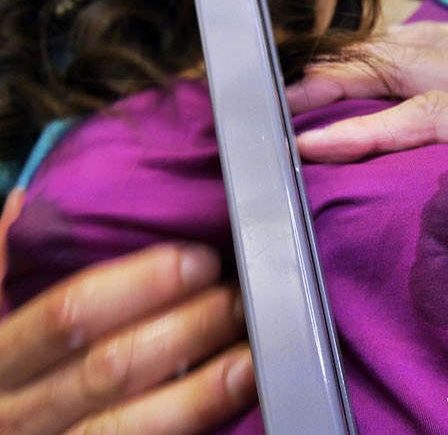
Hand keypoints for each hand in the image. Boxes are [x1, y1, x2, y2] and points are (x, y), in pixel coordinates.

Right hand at [0, 235, 254, 433]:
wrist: (7, 426)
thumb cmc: (8, 368)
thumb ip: (10, 270)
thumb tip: (26, 204)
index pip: (71, 313)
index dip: (143, 284)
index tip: (199, 261)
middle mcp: (18, 411)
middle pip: (112, 368)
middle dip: (188, 330)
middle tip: (241, 300)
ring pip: (132, 425)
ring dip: (203, 389)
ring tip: (252, 356)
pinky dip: (194, 423)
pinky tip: (233, 399)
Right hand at [290, 21, 447, 316]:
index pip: (432, 115)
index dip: (364, 129)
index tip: (310, 145)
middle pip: (408, 62)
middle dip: (338, 80)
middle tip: (285, 104)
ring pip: (415, 43)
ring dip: (356, 60)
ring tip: (306, 84)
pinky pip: (433, 43)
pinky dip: (388, 51)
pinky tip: (366, 66)